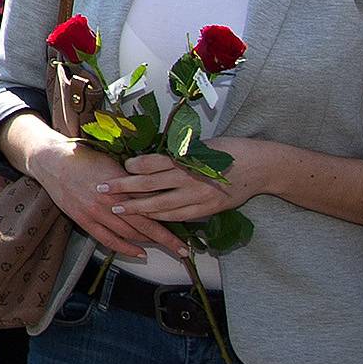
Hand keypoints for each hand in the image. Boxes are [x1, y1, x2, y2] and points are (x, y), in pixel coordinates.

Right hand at [25, 133, 185, 262]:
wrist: (52, 162)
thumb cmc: (84, 158)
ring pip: (129, 234)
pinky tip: (139, 253)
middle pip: (144, 225)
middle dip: (166, 239)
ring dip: (149, 243)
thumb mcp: (113, 162)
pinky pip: (108, 240)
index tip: (188, 224)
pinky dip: (125, 249)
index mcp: (121, 183)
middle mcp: (111, 200)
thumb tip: (155, 186)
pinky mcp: (84, 220)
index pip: (152, 205)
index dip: (171, 217)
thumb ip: (133, 178)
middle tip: (183, 249)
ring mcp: (96, 213)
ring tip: (165, 249)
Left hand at [104, 139, 279, 225]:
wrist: (260, 167)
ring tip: (118, 209)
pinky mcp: (207, 209)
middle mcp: (190, 178)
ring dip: (137, 208)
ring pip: (161, 205)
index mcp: (187, 158)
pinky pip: (179, 216)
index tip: (121, 166)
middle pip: (150, 185)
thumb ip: (177, 154)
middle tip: (102, 189)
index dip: (134, 166)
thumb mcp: (201, 145)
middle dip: (124, 188)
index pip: (153, 163)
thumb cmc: (229, 150)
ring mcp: (198, 196)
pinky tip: (147, 218)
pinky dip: (161, 218)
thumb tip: (148, 159)